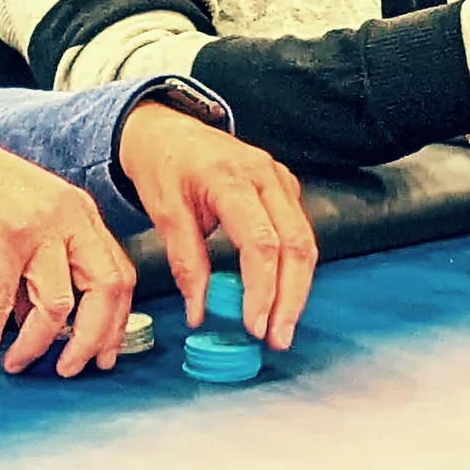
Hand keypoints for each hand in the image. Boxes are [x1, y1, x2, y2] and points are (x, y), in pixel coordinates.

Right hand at [0, 128, 135, 377]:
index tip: (105, 354)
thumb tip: (40, 325)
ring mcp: (39, 228)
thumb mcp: (34, 225)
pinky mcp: (2, 238)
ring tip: (18, 364)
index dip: (116, 320)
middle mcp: (70, 220)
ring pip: (59, 303)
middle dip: (94, 338)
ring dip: (38, 344)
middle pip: (106, 288)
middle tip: (72, 369)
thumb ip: (44, 269)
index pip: (120, 274)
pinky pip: (1, 302)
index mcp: (84, 216)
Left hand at [118, 103, 316, 351]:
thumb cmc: (163, 165)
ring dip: (298, 287)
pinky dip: (295, 267)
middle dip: (291, 297)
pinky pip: (300, 231)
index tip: (253, 325)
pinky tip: (282, 294)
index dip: (262, 288)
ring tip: (282, 326)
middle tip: (277, 338)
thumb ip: (186, 262)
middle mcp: (266, 175)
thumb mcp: (164, 212)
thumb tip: (200, 312)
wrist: (168, 130)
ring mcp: (280, 179)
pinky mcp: (284, 187)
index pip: (261, 241)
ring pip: (306, 240)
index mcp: (232, 178)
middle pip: (297, 243)